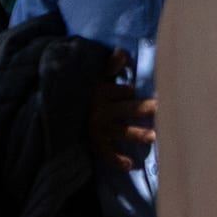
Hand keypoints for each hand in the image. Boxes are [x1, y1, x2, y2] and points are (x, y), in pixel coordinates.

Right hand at [88, 50, 155, 167]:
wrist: (56, 113)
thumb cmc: (84, 93)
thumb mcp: (94, 77)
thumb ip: (110, 66)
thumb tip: (122, 51)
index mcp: (103, 93)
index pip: (123, 92)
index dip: (127, 91)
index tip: (131, 90)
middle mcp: (102, 112)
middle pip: (127, 109)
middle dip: (143, 108)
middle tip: (160, 107)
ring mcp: (100, 130)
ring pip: (122, 131)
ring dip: (136, 134)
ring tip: (154, 136)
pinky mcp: (96, 144)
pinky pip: (107, 153)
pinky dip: (116, 160)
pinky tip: (130, 165)